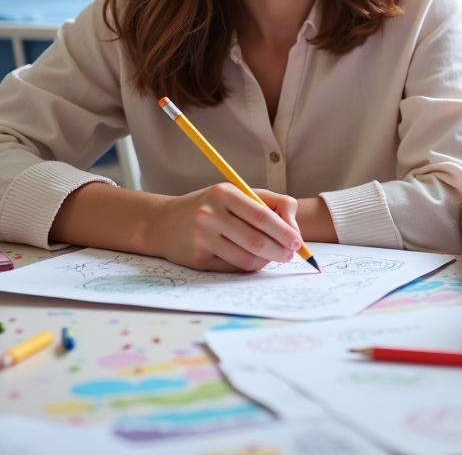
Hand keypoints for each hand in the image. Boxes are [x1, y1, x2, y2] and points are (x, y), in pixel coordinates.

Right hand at [148, 183, 301, 271]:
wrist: (164, 222)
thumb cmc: (211, 205)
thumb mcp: (237, 193)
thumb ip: (271, 203)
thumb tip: (294, 229)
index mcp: (224, 194)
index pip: (262, 216)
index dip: (284, 231)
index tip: (297, 242)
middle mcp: (210, 215)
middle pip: (256, 241)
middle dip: (280, 251)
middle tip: (290, 255)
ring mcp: (202, 239)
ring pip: (246, 259)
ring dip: (266, 261)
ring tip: (273, 257)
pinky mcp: (197, 260)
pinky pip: (232, 268)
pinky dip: (248, 267)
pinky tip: (253, 261)